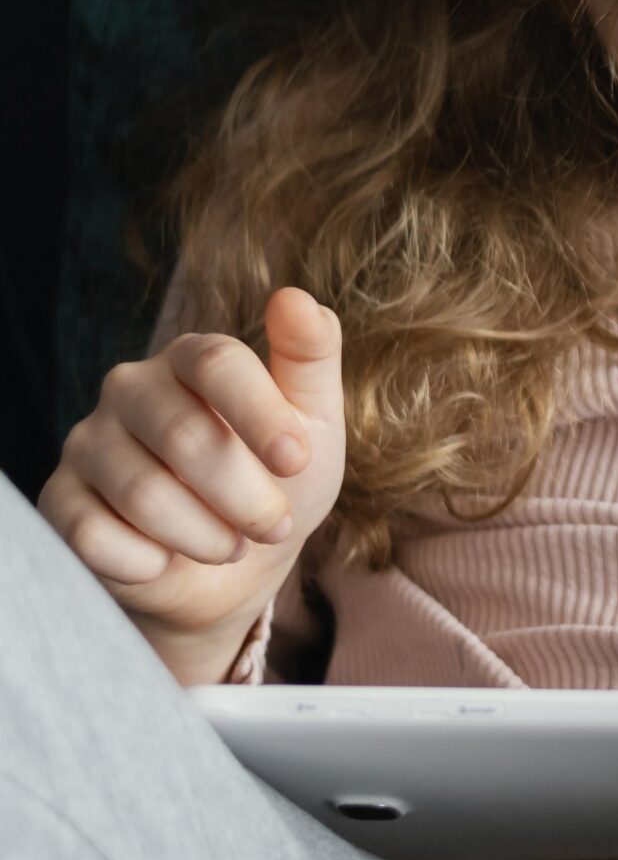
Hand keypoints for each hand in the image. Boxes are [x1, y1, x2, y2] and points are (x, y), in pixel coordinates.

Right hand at [39, 287, 346, 657]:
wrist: (239, 559)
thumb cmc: (279, 478)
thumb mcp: (315, 419)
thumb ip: (311, 356)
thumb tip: (297, 298)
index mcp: (191, 358)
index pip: (216, 363)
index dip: (261, 414)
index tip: (297, 460)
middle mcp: (129, 389)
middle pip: (184, 435)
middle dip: (246, 495)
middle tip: (276, 525)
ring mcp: (87, 443)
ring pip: (143, 494)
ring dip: (206, 536)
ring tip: (233, 544)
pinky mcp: (60, 501)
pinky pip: (95, 536)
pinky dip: (147, 561)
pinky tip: (168, 559)